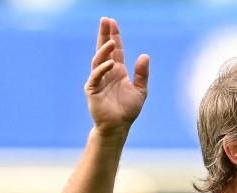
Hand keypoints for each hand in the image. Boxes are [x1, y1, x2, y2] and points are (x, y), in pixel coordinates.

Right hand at [86, 17, 149, 132]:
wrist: (118, 126)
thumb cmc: (127, 110)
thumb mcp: (140, 91)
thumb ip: (142, 74)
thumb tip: (145, 55)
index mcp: (118, 71)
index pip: (116, 50)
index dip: (115, 36)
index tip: (113, 22)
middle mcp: (107, 72)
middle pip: (104, 50)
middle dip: (104, 35)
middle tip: (105, 20)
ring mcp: (98, 80)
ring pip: (99, 60)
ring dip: (104, 50)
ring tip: (111, 42)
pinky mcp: (92, 89)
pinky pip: (96, 76)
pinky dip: (102, 69)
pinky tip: (110, 64)